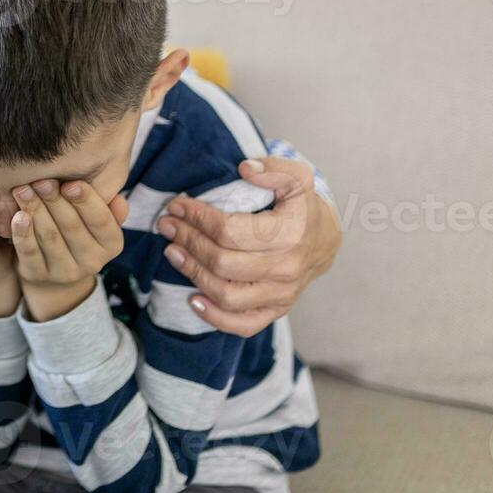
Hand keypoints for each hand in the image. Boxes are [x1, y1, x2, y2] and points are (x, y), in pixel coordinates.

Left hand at [12, 179, 123, 321]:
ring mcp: (65, 272)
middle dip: (55, 200)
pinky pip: (30, 252)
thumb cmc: (78, 230)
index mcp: (112, 244)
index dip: (86, 201)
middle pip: (72, 227)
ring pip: (50, 237)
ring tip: (23, 189)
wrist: (55, 271)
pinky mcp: (39, 275)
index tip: (71, 183)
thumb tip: (120, 201)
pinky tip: (17, 215)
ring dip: (35, 210)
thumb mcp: (95, 219)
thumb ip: (105, 206)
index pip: (101, 220)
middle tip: (41, 181)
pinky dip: (22, 233)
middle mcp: (92, 262)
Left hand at [157, 156, 341, 336]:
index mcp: (290, 234)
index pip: (230, 231)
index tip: (177, 205)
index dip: (198, 218)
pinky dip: (215, 317)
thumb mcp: (297, 178)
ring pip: (228, 294)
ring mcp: (282, 295)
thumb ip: (273, 168)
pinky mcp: (276, 311)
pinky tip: (193, 298)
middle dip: (189, 242)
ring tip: (172, 252)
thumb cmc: (302, 208)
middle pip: (223, 263)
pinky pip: (243, 324)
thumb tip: (245, 168)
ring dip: (193, 273)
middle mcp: (287, 269)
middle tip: (167, 225)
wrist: (324, 241)